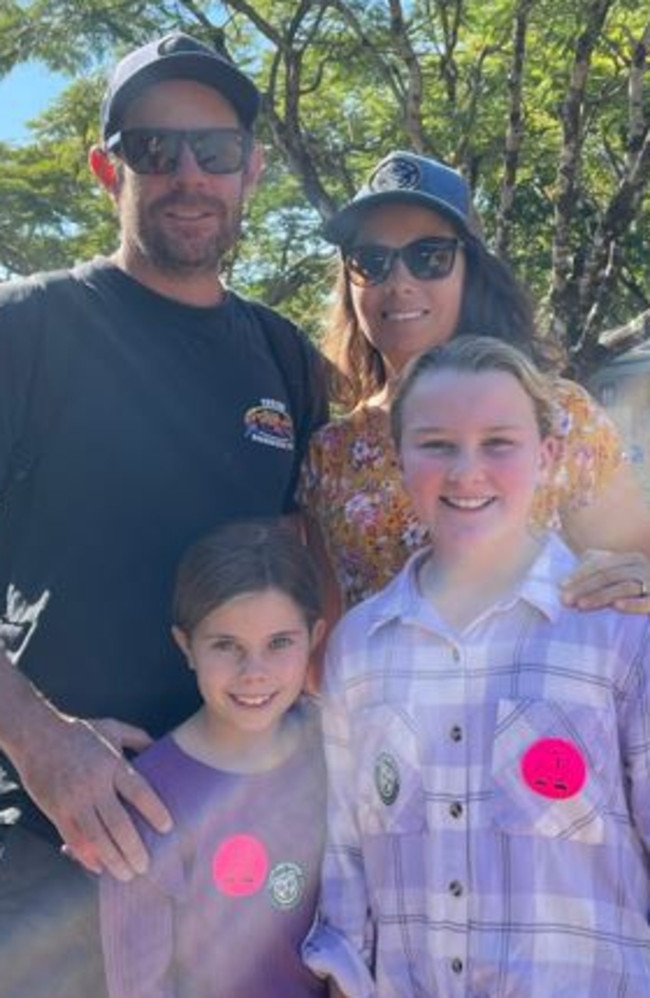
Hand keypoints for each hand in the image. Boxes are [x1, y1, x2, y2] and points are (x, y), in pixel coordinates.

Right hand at [18, 714, 171, 880]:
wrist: (37, 736)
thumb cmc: (80, 732)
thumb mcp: (112, 728)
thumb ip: (138, 738)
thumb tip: (159, 746)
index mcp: (112, 765)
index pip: (139, 792)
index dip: (154, 811)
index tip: (167, 828)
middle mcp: (94, 785)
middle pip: (119, 823)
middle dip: (134, 848)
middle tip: (145, 865)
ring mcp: (74, 800)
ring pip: (97, 837)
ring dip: (113, 859)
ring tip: (127, 874)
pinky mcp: (57, 810)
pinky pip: (74, 838)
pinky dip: (87, 855)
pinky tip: (99, 866)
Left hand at [561, 548, 649, 612]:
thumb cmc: (639, 588)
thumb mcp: (619, 577)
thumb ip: (598, 573)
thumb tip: (565, 583)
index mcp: (628, 559)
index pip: (599, 564)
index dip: (579, 574)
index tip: (561, 585)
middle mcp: (640, 566)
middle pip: (607, 575)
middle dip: (584, 587)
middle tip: (565, 599)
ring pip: (622, 587)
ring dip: (600, 596)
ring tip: (581, 605)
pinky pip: (646, 602)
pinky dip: (632, 604)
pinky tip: (617, 607)